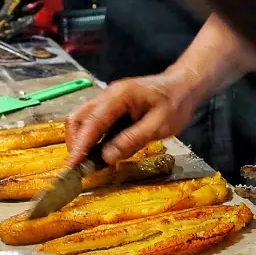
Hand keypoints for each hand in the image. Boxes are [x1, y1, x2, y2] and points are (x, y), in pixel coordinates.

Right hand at [65, 71, 203, 165]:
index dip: (80, 145)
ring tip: (88, 164)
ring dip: (80, 142)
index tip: (72, 165)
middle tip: (79, 168)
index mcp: (119, 96)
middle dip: (75, 144)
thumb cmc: (175, 103)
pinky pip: (92, 123)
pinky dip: (90, 139)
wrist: (183, 86)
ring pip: (81, 120)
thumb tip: (107, 157)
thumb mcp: (159, 125)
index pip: (92, 122)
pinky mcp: (109, 108)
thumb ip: (133, 140)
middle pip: (78, 118)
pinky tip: (97, 154)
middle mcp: (107, 95)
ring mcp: (106, 100)